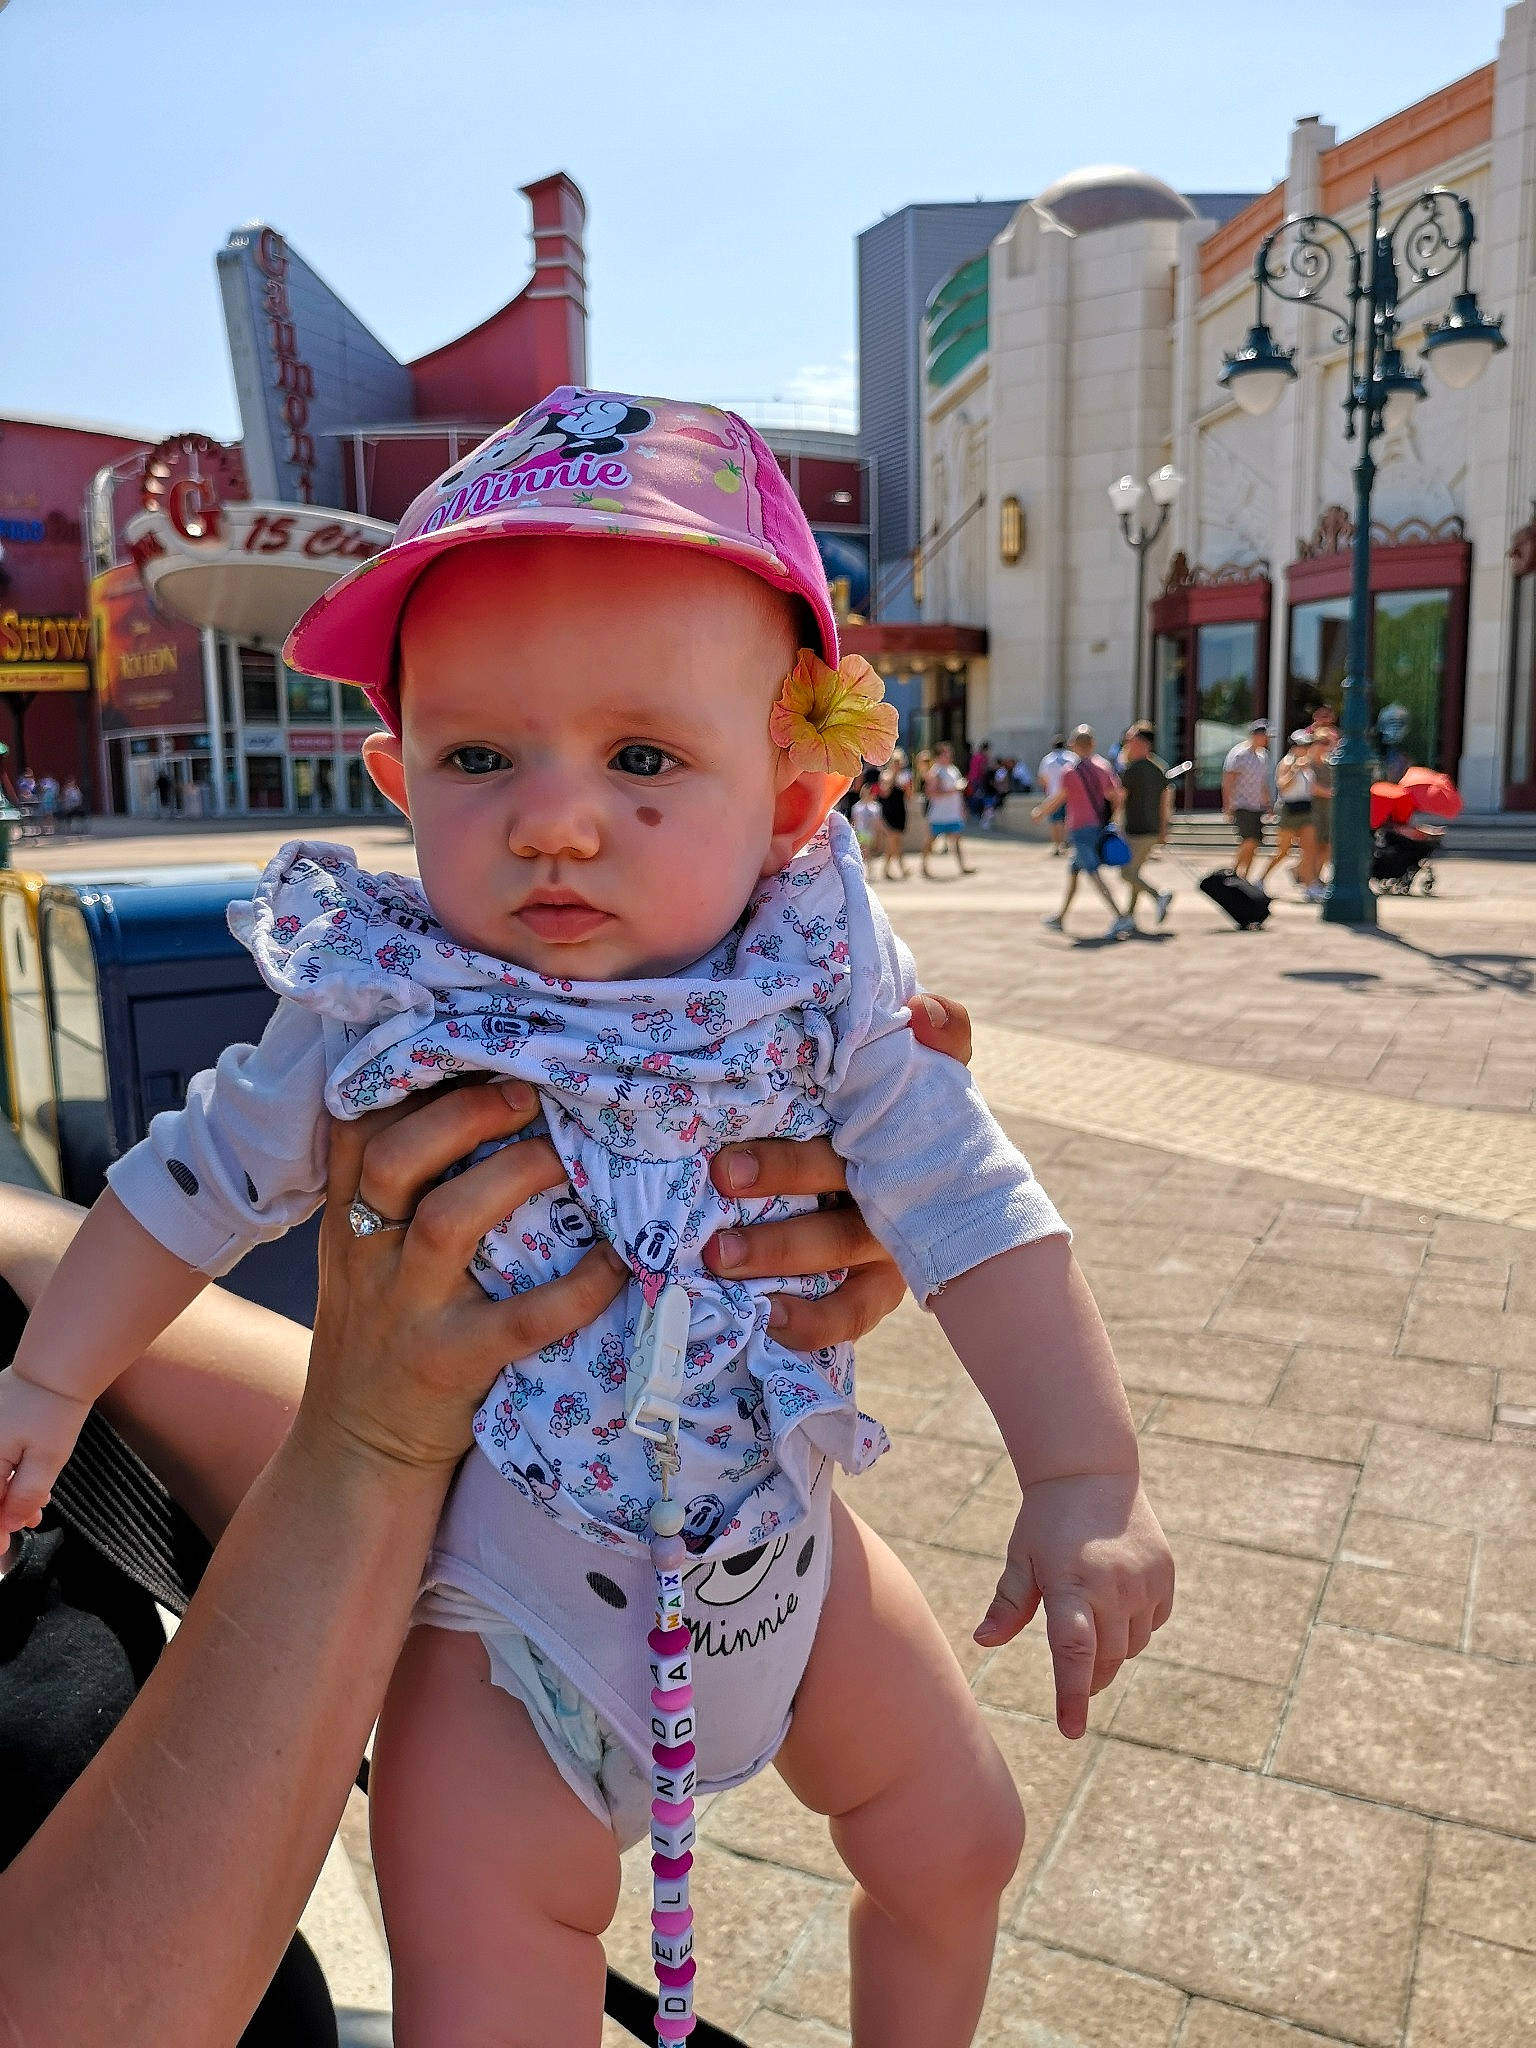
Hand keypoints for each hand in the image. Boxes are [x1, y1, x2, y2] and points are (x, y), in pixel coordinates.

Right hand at [0, 1364, 88, 1532]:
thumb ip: (25, 1495)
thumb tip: (9, 1524)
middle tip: (29, 1523)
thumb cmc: (52, 1410)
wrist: (55, 1367)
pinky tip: (27, 1481)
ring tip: (38, 1506)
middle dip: (4, 1512)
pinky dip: (7, 1474)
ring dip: (8, 1495)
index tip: (2, 1547)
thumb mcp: (47, 1460)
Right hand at [298, 1079, 625, 1479]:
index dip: (408, 1076)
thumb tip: (479, 1095)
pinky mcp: (454, 1363)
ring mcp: (409, 1310)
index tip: (469, 1042)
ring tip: (572, 1155)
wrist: (357, 1453)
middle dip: (465, 1114)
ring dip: (516, 1176)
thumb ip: (393, 1190)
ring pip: (450, 1222)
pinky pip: (523, 1318)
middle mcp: (370, 1255)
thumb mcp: (362, 1257)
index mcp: (349, 1220)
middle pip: (394, 1159)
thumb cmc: (381, 1336)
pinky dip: (579, 1286)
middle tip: (531, 1092)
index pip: (356, 1126)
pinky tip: (623, 1260)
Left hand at [705, 994, 971, 1348]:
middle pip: (846, 1171)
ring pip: (842, 1246)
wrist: (901, 1162)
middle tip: (723, 1171)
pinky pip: (854, 1311)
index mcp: (905, 1113)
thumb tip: (922, 1015)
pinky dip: (814, 1321)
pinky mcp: (880, 1285)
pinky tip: (767, 1319)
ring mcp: (891, 1235)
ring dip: (782, 1250)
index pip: (907, 1092)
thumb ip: (937, 1026)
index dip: (877, 1089)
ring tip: (718, 1253)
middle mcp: (901, 1176)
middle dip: (786, 1170)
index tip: (819, 1078)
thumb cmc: (888, 1100)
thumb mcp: (909, 1057)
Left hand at [973, 1472, 1173, 1739]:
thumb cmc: (1045, 1520)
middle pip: (1106, 1660)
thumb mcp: (1021, 1558)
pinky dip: (1136, 1626)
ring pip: (1132, 1646)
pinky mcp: (1165, 1575)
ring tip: (1092, 1616)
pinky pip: (1153, 1623)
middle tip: (1074, 1669)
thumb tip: (983, 1642)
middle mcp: (1113, 1587)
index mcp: (1071, 1585)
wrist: (1091, 1472)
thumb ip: (1007, 1604)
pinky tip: (1117, 1600)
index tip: (1070, 1731)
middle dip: (1091, 1675)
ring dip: (1113, 1649)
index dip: (1072, 1696)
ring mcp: (1144, 1581)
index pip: (1073, 1654)